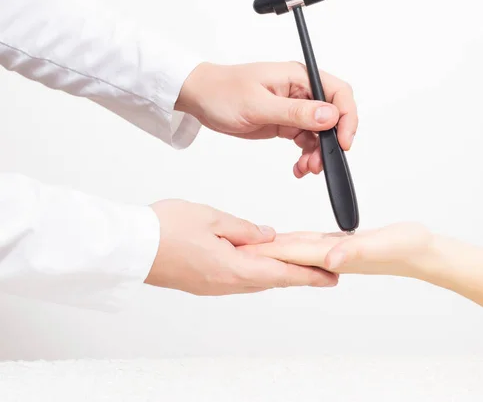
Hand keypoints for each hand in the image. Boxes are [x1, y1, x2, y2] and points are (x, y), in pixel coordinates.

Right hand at [144, 199, 337, 294]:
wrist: (128, 246)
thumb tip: (267, 235)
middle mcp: (225, 284)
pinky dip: (257, 270)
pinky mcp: (202, 282)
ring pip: (255, 280)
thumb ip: (244, 230)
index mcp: (232, 269)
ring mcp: (213, 286)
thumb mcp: (211, 219)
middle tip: (323, 269)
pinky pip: (238, 278)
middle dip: (299, 275)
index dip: (309, 275)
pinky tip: (261, 260)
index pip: (280, 273)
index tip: (332, 277)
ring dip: (278, 272)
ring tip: (298, 262)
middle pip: (271, 280)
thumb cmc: (165, 228)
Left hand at [175, 61, 357, 177]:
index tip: (343, 141)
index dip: (347, 117)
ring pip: (320, 133)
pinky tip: (299, 167)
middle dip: (331, 141)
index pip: (338, 92)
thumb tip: (330, 115)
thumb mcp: (259, 104)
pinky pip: (306, 141)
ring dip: (318, 153)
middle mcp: (301, 91)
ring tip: (306, 168)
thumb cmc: (222, 92)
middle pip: (333, 116)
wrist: (200, 98)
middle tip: (319, 162)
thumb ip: (296, 111)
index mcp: (298, 77)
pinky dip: (306, 155)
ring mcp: (294, 108)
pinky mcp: (286, 122)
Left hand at [239, 223, 436, 277]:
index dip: (265, 255)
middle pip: (287, 254)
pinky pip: (310, 241)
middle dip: (260, 254)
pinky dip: (293, 241)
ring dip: (273, 250)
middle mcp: (329, 255)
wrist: (424, 252)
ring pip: (296, 248)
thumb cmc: (408, 248)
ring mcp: (335, 250)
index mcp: (333, 255)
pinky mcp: (342, 243)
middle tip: (232, 252)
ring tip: (250, 248)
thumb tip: (328, 260)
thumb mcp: (383, 244)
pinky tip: (286, 239)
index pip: (291, 255)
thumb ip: (354, 251)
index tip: (239, 256)